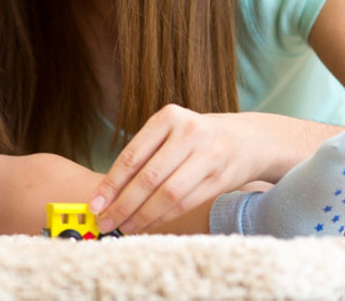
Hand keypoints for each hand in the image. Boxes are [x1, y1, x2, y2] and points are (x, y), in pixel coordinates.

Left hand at [88, 105, 262, 233]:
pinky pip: (185, 204)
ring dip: (143, 215)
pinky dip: (163, 217)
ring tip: (124, 227)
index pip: (132, 155)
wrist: (248, 139)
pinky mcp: (220, 178)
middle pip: (148, 178)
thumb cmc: (195, 136)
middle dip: (123, 204)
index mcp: (168, 117)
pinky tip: (147, 224)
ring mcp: (207, 156)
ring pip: (167, 194)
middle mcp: (188, 133)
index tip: (96, 203)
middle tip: (106, 221)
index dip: (112, 183)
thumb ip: (144, 153)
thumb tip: (108, 190)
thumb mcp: (170, 130)